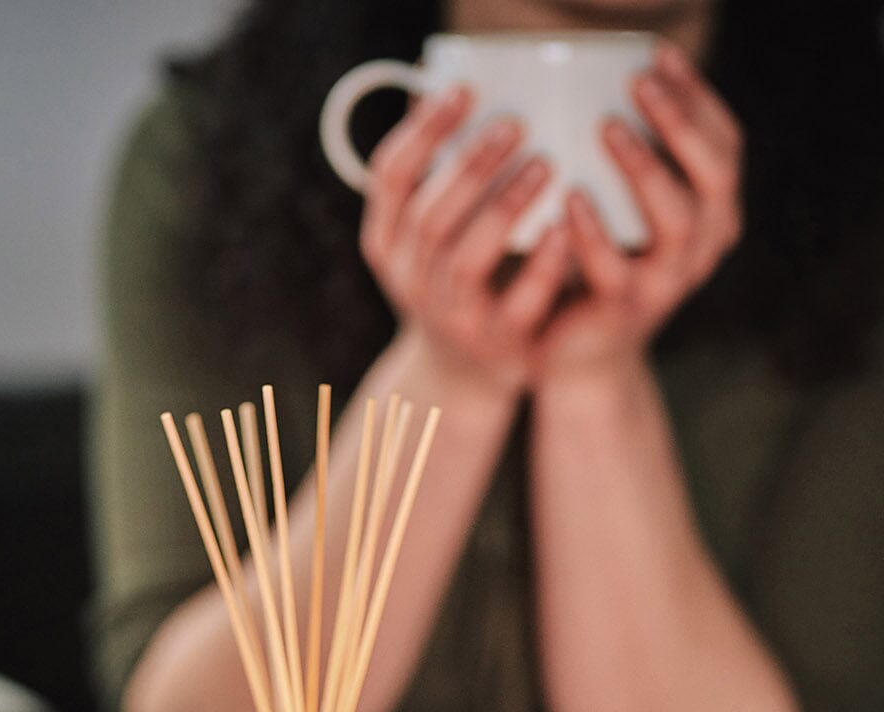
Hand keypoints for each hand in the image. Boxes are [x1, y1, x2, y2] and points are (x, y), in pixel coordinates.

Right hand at [359, 86, 572, 393]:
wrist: (462, 380)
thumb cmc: (454, 286)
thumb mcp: (425, 240)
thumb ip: (432, 181)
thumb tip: (443, 89)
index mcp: (387, 246)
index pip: (389, 178)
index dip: (423, 130)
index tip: (463, 90)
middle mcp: (410, 282)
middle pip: (430, 214)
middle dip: (471, 164)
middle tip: (514, 123)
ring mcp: (452, 318)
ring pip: (467, 258)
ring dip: (505, 207)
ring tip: (545, 164)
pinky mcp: (498, 344)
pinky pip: (520, 300)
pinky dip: (543, 262)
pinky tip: (566, 226)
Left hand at [535, 43, 743, 381]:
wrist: (581, 354)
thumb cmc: (600, 265)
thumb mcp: (627, 211)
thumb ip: (632, 164)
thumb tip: (608, 79)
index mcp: (714, 215)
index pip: (725, 145)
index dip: (699, 97)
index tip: (660, 54)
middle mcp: (703, 248)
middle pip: (714, 175)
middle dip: (679, 122)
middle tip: (639, 82)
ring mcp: (668, 283)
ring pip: (676, 221)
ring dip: (644, 169)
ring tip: (608, 128)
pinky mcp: (625, 311)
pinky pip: (614, 267)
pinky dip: (593, 230)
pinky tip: (571, 198)